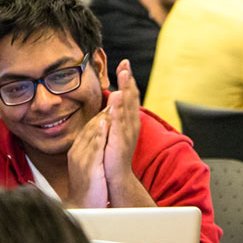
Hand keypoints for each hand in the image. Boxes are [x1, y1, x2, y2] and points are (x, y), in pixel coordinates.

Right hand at [66, 108, 108, 207]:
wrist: (83, 207)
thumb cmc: (88, 188)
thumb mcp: (88, 166)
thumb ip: (92, 151)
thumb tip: (97, 140)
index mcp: (78, 150)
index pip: (90, 128)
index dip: (102, 114)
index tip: (113, 103)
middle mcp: (78, 152)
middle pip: (91, 127)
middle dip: (104, 111)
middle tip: (115, 95)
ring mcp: (82, 159)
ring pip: (92, 134)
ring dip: (102, 117)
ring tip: (112, 103)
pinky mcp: (89, 167)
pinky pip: (94, 149)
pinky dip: (99, 135)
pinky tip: (105, 125)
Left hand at [102, 59, 142, 184]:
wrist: (116, 178)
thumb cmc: (113, 155)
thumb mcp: (115, 132)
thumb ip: (114, 118)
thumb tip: (112, 104)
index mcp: (129, 121)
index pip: (129, 97)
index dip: (127, 80)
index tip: (124, 64)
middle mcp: (130, 125)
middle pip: (130, 98)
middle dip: (128, 80)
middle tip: (125, 64)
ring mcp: (125, 133)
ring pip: (126, 108)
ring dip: (125, 90)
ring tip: (124, 75)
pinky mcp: (118, 142)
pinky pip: (118, 125)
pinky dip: (117, 113)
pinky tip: (115, 102)